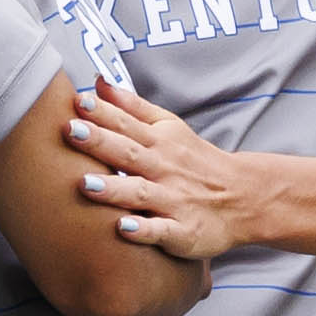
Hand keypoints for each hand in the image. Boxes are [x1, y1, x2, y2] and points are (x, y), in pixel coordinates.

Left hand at [68, 82, 261, 261]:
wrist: (244, 197)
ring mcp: (173, 201)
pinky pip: (161, 231)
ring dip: (114, 189)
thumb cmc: (195, 162)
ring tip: (86, 184)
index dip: (102, 113)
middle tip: (71, 131)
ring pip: (141, 194)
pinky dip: (144, 230)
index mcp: (159, 141)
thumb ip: (132, 107)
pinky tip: (123, 228)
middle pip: (129, 153)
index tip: (78, 102)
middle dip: (100, 142)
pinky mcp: (182, 231)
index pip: (127, 124)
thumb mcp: (169, 127)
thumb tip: (98, 84)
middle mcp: (164, 169)